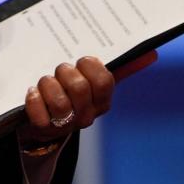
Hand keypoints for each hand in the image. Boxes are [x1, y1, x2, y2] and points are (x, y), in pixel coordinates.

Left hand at [17, 51, 157, 147]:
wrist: (44, 122)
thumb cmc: (71, 93)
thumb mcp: (94, 80)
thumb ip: (121, 67)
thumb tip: (151, 53)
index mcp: (102, 101)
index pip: (104, 81)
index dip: (89, 65)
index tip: (81, 61)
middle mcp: (87, 116)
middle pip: (79, 88)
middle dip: (65, 71)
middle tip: (60, 70)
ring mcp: (66, 124)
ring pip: (59, 102)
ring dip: (48, 84)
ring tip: (45, 81)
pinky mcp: (44, 130)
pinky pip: (39, 114)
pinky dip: (34, 99)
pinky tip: (33, 92)